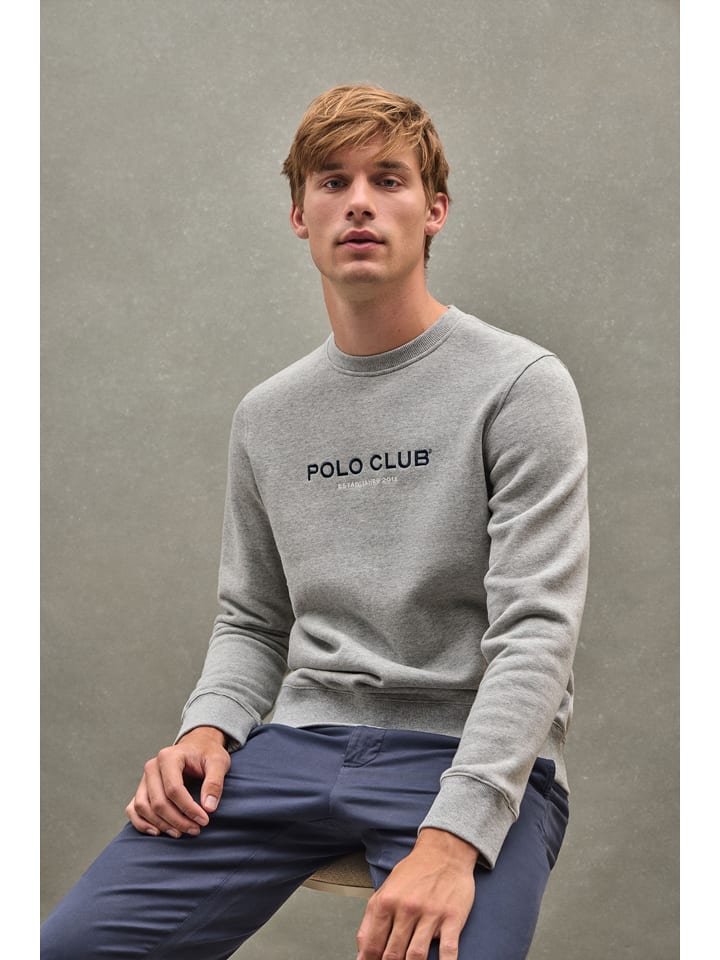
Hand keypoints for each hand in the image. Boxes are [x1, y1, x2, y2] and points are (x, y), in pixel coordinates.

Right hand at [126, 726, 230, 837]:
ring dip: (160, 824)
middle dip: (176, 820)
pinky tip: (158, 832)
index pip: (173, 789)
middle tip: (195, 830)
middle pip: (158, 801)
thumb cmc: (207, 754)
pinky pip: (133, 809)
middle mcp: (152, 767)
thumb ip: (214, 782)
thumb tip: (209, 807)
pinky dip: (142, 823)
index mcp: (169, 757)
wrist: (197, 747)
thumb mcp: (218, 762)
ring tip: (180, 833)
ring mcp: (144, 779)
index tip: (204, 820)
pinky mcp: (142, 789)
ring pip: (143, 807)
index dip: (188, 808)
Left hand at [356, 828, 476, 959]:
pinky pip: (448, 951)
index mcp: (387, 901)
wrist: (445, 851)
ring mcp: (430, 914)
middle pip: (392, 953)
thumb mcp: (387, 888)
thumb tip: (363, 951)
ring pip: (416, 956)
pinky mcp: (451, 918)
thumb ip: (373, 918)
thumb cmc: (415, 871)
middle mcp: (407, 908)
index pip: (372, 943)